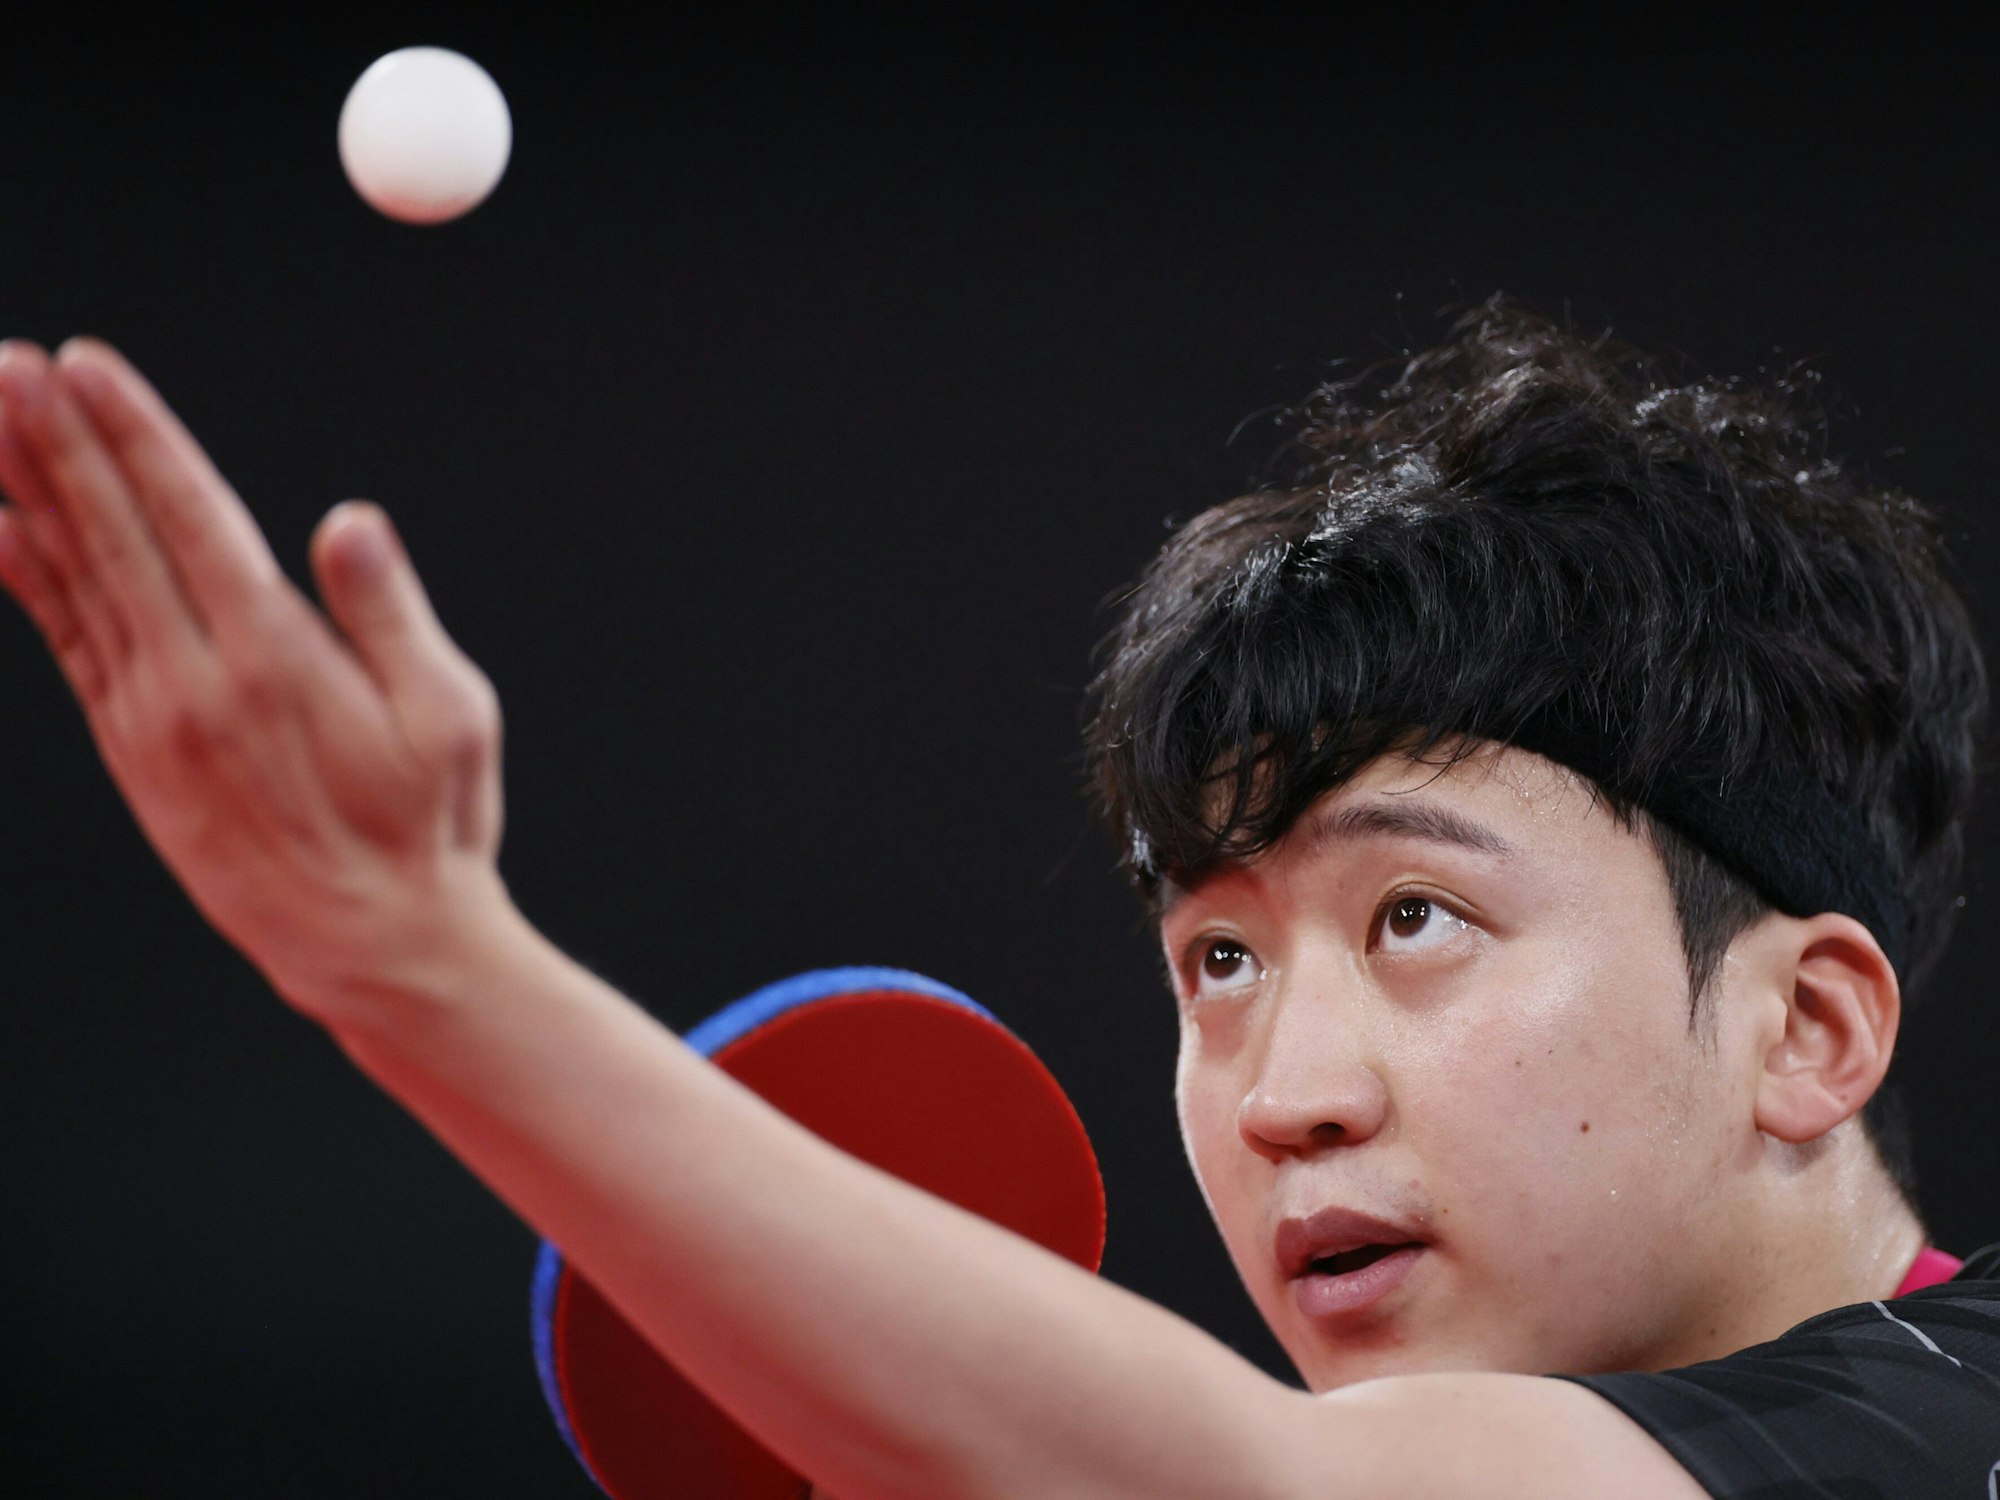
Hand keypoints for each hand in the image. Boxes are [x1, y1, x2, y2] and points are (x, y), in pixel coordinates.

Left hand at [0, 337, 511, 1023]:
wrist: (371, 944)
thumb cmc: (427, 825)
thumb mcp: (449, 717)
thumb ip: (389, 615)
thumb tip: (347, 522)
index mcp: (277, 661)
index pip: (189, 521)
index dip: (133, 437)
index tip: (85, 367)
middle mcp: (196, 683)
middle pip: (112, 536)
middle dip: (57, 442)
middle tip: (7, 364)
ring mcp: (152, 720)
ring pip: (75, 581)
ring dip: (28, 492)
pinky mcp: (134, 751)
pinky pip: (66, 645)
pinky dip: (26, 581)